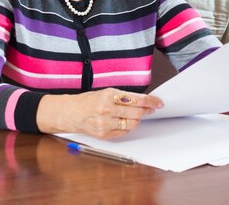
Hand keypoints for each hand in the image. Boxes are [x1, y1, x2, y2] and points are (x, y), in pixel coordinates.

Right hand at [37, 87, 163, 138]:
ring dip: (139, 119)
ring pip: (132, 124)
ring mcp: (105, 124)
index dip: (150, 101)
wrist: (70, 113)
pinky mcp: (104, 135)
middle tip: (153, 107)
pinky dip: (129, 127)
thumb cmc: (88, 101)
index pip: (137, 99)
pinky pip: (124, 132)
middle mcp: (107, 110)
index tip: (158, 102)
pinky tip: (127, 121)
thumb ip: (123, 97)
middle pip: (137, 113)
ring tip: (140, 114)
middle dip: (148, 110)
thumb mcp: (105, 92)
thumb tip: (143, 100)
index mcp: (109, 95)